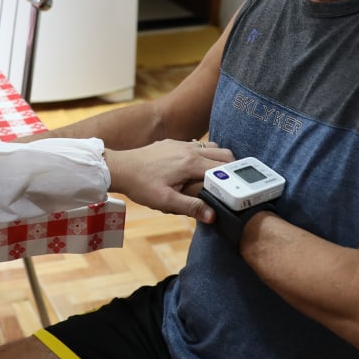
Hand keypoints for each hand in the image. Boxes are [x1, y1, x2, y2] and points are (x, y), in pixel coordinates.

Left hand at [104, 140, 233, 221]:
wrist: (119, 168)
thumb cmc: (140, 185)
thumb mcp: (166, 201)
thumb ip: (191, 207)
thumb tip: (213, 216)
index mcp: (191, 162)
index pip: (224, 167)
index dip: (234, 179)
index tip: (239, 189)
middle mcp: (189, 149)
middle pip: (223, 153)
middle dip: (230, 168)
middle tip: (230, 184)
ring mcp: (181, 143)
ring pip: (211, 146)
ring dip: (217, 160)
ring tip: (214, 178)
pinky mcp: (172, 143)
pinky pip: (197, 145)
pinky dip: (204, 155)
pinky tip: (195, 170)